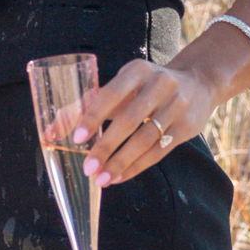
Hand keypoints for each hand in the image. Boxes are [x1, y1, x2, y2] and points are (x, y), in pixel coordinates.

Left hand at [75, 50, 219, 185]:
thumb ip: (89, 105)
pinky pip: (159, 151)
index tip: (78, 138)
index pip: (112, 94)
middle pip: (129, 120)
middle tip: (88, 167)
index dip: (94, 116)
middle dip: (106, 146)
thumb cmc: (147, 87)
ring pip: (145, 140)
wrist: (198, 83)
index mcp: (137, 71)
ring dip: (121, 162)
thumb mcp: (123, 86)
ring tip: (101, 179)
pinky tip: (119, 177)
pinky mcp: (187, 127)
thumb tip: (51, 131)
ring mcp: (177, 106)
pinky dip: (136, 167)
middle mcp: (160, 85)